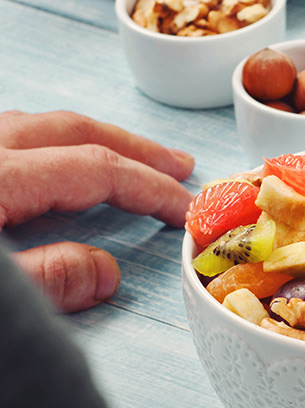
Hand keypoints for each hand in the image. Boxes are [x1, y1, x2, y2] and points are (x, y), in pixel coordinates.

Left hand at [0, 111, 193, 312]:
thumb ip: (46, 280)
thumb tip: (105, 274)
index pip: (95, 168)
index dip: (149, 187)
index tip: (184, 209)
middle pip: (74, 131)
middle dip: (135, 150)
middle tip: (179, 166)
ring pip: (40, 128)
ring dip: (95, 141)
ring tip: (130, 158)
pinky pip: (13, 137)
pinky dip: (54, 146)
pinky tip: (60, 168)